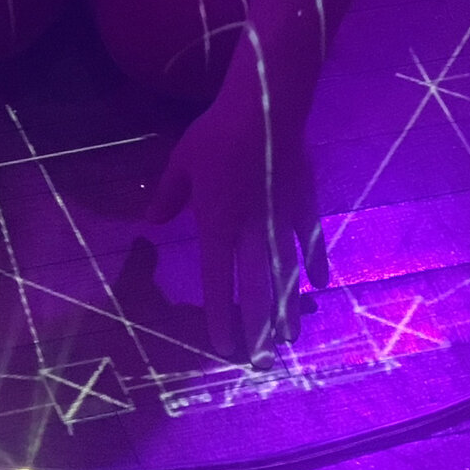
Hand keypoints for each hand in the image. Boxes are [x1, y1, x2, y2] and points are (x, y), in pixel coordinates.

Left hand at [145, 56, 330, 360]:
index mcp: (217, 225)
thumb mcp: (181, 164)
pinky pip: (311, 242)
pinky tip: (319, 286)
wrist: (264, 109)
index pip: (217, 282)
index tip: (224, 347)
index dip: (221, 318)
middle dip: (258, 328)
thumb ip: (167, 197)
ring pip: (286, 275)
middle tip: (263, 361)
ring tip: (291, 337)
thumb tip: (150, 223)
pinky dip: (315, 264)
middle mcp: (251, 232)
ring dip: (288, 308)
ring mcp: (282, 221)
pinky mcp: (305, 205)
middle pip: (256, 291)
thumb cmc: (216, 135)